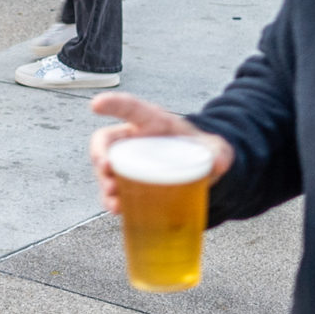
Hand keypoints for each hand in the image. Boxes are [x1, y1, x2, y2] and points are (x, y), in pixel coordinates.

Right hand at [86, 93, 229, 214]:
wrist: (200, 167)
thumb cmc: (200, 149)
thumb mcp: (213, 147)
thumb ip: (219, 152)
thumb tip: (219, 163)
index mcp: (152, 121)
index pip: (130, 108)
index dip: (113, 104)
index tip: (95, 105)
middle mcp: (133, 138)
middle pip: (106, 140)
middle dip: (101, 153)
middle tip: (106, 167)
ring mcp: (128, 161)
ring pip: (105, 168)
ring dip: (104, 182)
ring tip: (113, 198)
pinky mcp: (128, 181)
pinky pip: (113, 189)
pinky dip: (111, 200)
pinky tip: (117, 209)